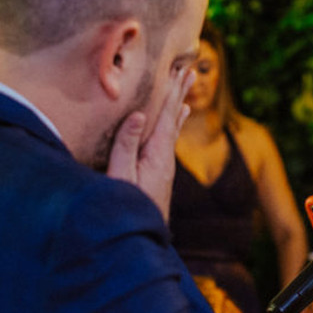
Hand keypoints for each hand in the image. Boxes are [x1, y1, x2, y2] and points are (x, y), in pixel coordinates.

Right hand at [107, 67, 194, 219]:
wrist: (140, 241)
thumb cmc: (126, 208)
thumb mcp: (121, 177)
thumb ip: (126, 147)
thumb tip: (137, 115)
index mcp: (157, 155)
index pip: (167, 116)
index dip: (173, 92)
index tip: (182, 72)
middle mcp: (165, 159)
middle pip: (174, 119)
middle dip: (180, 94)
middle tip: (191, 71)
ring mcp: (163, 168)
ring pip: (172, 130)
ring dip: (177, 108)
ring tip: (185, 93)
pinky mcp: (158, 175)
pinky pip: (166, 140)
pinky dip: (171, 125)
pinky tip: (174, 124)